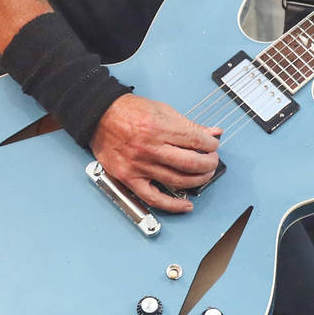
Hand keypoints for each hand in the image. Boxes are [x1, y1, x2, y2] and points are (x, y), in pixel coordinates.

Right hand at [90, 93, 221, 212]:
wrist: (99, 115)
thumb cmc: (129, 111)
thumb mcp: (162, 109)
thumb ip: (188, 124)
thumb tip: (212, 133)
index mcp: (158, 127)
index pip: (195, 140)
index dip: (210, 144)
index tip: (213, 145)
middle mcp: (149, 147)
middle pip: (189, 163)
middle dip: (208, 164)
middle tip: (212, 161)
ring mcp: (139, 165)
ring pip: (176, 181)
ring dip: (197, 181)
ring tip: (204, 176)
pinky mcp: (129, 178)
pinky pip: (153, 198)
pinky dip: (172, 205)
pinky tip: (186, 204)